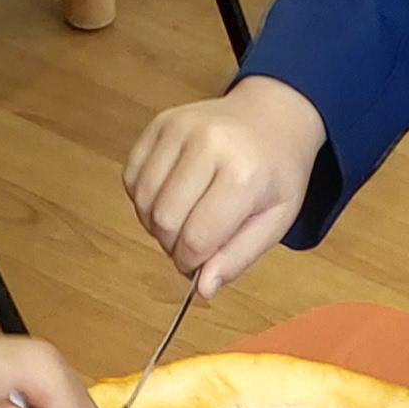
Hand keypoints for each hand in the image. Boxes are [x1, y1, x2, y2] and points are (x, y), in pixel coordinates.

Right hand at [124, 77, 327, 292]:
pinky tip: (169, 198)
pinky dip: (144, 199)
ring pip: (143, 200)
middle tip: (191, 244)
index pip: (197, 239)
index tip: (198, 266)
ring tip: (182, 221)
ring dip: (155, 224)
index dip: (191, 264)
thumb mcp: (274, 222)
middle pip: (164, 220)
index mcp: (243, 174)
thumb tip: (201, 290)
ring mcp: (179, 129)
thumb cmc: (276, 174)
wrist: (271, 117)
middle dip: (172, 246)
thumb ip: (237, 258)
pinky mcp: (159, 124)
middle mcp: (208, 145)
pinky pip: (132, 177)